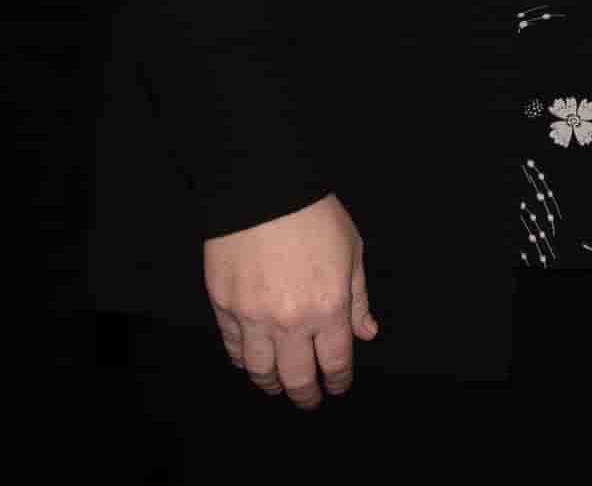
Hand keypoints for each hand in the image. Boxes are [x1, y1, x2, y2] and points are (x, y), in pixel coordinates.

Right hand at [202, 194, 374, 407]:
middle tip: (309, 400)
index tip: (338, 387)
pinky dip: (243, 360)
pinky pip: (233, 348)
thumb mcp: (352, 253)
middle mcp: (290, 321)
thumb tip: (367, 333)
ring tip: (278, 387)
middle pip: (296, 376)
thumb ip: (359, 299)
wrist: (264, 191)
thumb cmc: (316, 217)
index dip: (338, 380)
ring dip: (271, 384)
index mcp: (328, 308)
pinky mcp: (223, 308)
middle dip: (305, 393)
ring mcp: (252, 318)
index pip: (335, 361)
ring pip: (260, 370)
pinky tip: (252, 362)